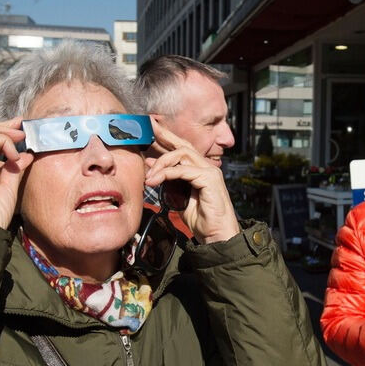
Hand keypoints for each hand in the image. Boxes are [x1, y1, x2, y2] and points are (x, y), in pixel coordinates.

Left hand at [145, 121, 239, 243]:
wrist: (217, 236)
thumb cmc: (201, 220)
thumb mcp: (177, 198)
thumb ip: (167, 182)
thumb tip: (151, 168)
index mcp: (199, 170)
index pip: (182, 149)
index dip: (167, 138)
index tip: (151, 130)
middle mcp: (206, 167)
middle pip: (183, 145)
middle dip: (164, 136)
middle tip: (147, 131)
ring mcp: (210, 172)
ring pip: (182, 155)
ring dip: (161, 163)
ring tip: (149, 177)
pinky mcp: (210, 179)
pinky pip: (184, 170)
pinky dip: (167, 173)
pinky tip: (155, 180)